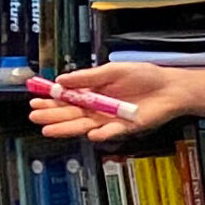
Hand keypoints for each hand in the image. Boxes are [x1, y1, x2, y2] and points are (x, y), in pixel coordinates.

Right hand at [28, 63, 193, 145]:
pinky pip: (110, 132)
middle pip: (71, 114)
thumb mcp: (112, 70)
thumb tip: (61, 80)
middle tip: (35, 117)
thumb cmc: (144, 76)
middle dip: (52, 116)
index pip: (67, 98)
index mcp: (93, 92)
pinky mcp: (124, 128)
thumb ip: (88, 76)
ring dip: (67, 128)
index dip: (51, 100)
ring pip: (84, 125)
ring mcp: (109, 119)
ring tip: (48, 129)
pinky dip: (102, 133)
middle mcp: (98, 108)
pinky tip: (90, 132)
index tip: (34, 100)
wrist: (170, 87)